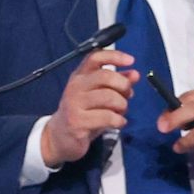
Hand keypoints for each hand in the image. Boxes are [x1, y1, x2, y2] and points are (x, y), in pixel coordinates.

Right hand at [42, 50, 138, 166]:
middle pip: (106, 76)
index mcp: (80, 76)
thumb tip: (134, 74)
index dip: (115, 56)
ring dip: (122, 105)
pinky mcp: (77, 122)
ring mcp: (74, 104)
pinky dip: (119, 120)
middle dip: (124, 85)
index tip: (131, 60)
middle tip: (128, 95)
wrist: (59, 137)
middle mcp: (75, 86)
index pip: (95, 57)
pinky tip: (118, 123)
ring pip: (109, 97)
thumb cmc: (83, 113)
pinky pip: (108, 117)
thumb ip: (117, 83)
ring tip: (121, 111)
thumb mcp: (98, 95)